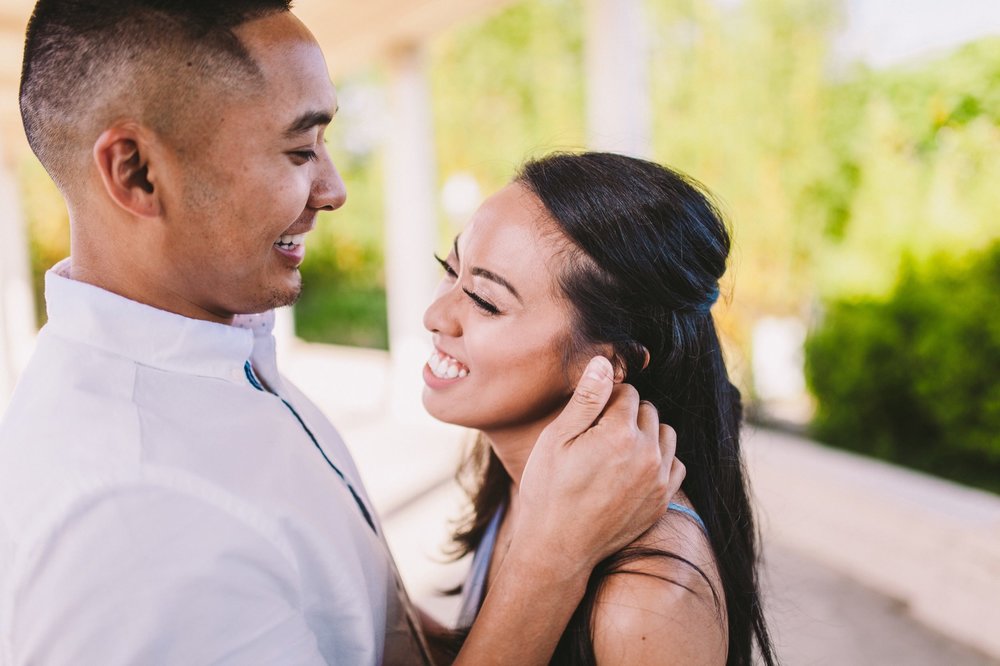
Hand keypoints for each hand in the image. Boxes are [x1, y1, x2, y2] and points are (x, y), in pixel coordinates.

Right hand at [515, 356, 684, 574]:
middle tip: (597, 437)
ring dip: (646, 435)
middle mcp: (647, 454)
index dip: (604, 399)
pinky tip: (634, 469)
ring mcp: (658, 480)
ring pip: (666, 435)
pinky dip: (660, 460)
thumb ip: (586, 399)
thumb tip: (605, 362)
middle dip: (626, 414)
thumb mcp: (557, 439)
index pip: (627, 392)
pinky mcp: (662, 501)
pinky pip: (676, 464)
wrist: (558, 547)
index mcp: (620, 434)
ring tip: (615, 451)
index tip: (588, 419)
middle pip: (648, 410)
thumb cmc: (549, 490)